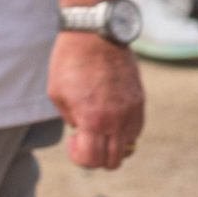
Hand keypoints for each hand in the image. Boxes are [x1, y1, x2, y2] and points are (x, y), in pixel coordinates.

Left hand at [52, 31, 145, 169]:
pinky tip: (109, 114)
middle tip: (84, 138)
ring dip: (111, 143)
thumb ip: (71, 119)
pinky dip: (123, 130)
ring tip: (97, 124)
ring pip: (128, 146)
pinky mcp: (140, 101)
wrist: (95, 35)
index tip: (73, 140)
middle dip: (97, 157)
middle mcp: (117, 120)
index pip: (92, 160)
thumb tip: (81, 131)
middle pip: (113, 161)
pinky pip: (135, 128)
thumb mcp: (57, 93)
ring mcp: (132, 111)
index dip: (79, 157)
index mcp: (93, 119)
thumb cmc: (69, 62)